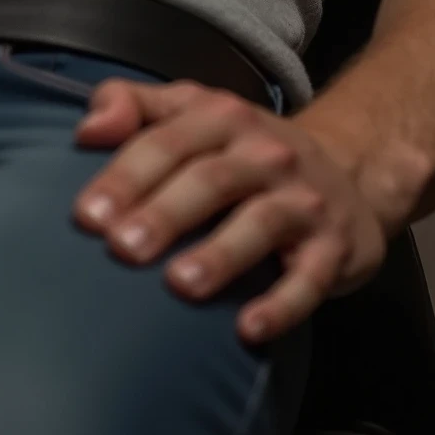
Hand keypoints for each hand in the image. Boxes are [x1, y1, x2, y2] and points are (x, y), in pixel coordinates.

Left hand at [71, 78, 395, 344]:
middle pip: (210, 179)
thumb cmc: (243, 148)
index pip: (167, 142)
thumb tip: (86, 129)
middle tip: (122, 248)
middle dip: (164, 212)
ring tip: (179, 285)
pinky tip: (248, 329)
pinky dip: (281, 304)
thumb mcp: (191, 109)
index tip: (87, 216)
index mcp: (221, 117)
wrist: (348, 170)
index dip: (126, 175)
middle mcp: (264, 153)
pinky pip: (309, 277)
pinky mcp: (334, 246)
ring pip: (261, 222)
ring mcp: (303, 199)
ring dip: (220, 254)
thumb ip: (132, 105)